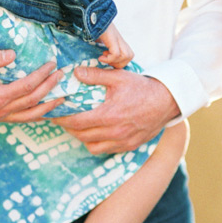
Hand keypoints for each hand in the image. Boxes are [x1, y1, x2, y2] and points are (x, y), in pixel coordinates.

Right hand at [0, 49, 64, 121]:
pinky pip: (24, 120)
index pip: (26, 86)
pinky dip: (38, 116)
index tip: (52, 65)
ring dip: (49, 106)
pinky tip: (48, 111)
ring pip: (31, 115)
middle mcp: (1, 110)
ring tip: (63, 96)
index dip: (41, 76)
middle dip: (50, 88)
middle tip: (62, 75)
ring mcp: (0, 117)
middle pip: (33, 101)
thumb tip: (13, 54)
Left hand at [51, 66, 179, 153]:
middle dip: (69, 128)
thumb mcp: (119, 77)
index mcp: (110, 115)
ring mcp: (123, 141)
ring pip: (93, 147)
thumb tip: (75, 72)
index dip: (62, 120)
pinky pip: (106, 150)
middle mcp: (115, 132)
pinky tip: (95, 133)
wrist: (167, 102)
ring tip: (78, 127)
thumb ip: (96, 75)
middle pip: (82, 136)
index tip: (54, 115)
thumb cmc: (142, 88)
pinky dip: (97, 143)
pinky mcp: (129, 146)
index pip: (77, 122)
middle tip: (62, 120)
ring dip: (82, 138)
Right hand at [96, 23, 133, 68]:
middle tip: (107, 60)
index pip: (129, 54)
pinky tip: (101, 57)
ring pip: (127, 55)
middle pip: (130, 55)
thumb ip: (103, 45)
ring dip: (114, 61)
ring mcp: (117, 39)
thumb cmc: (94, 27)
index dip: (120, 61)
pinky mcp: (112, 39)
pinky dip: (109, 59)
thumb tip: (99, 55)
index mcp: (119, 40)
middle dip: (119, 63)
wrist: (93, 15)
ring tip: (104, 57)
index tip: (107, 58)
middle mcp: (120, 40)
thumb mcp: (101, 38)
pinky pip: (116, 53)